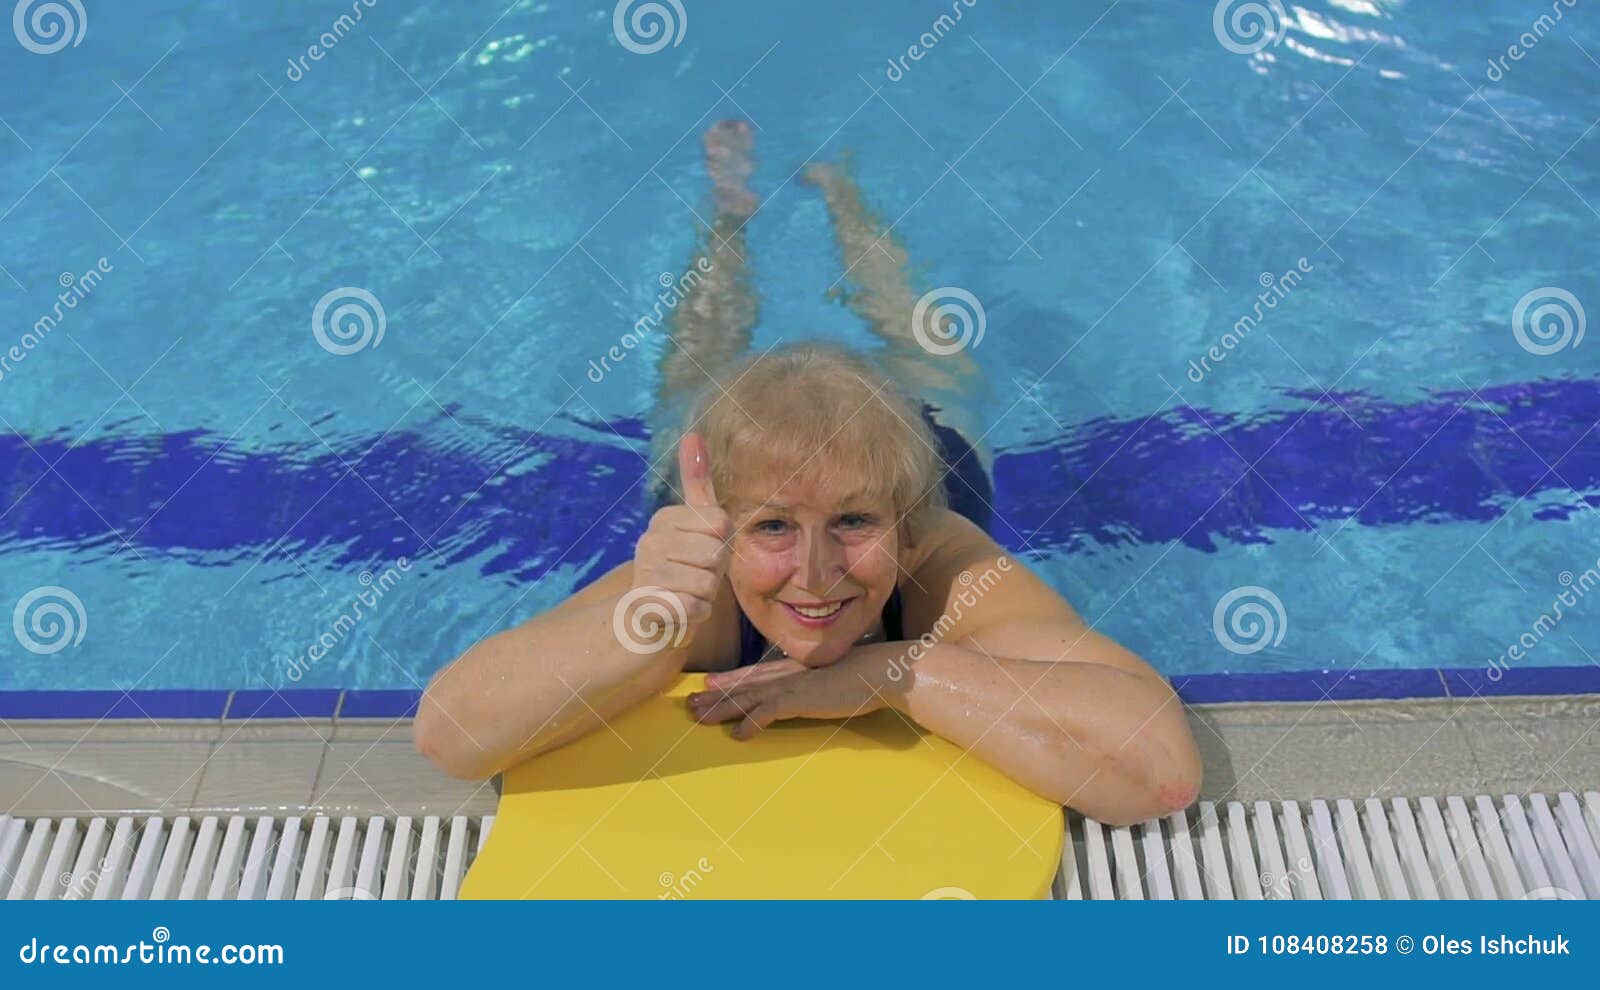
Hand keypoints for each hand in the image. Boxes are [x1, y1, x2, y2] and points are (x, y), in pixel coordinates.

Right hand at [627, 433, 730, 644]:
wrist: (646, 619)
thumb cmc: (682, 567)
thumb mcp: (695, 524)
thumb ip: (697, 482)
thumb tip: (694, 434)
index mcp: (663, 518)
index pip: (720, 522)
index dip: (721, 543)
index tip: (701, 552)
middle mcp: (648, 541)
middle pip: (716, 554)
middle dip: (715, 573)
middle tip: (694, 577)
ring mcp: (644, 573)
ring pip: (708, 584)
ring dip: (706, 596)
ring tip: (686, 594)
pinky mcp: (646, 605)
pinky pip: (697, 608)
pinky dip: (697, 616)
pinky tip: (680, 612)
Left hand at [686, 647, 900, 739]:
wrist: (877, 671)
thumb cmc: (858, 675)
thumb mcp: (826, 676)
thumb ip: (809, 681)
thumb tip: (800, 690)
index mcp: (792, 668)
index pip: (752, 674)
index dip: (727, 680)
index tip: (705, 685)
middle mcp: (786, 674)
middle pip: (742, 685)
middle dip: (714, 696)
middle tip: (689, 704)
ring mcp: (791, 685)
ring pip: (747, 697)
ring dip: (722, 708)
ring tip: (700, 718)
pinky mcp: (801, 699)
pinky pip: (769, 712)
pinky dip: (752, 722)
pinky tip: (739, 735)